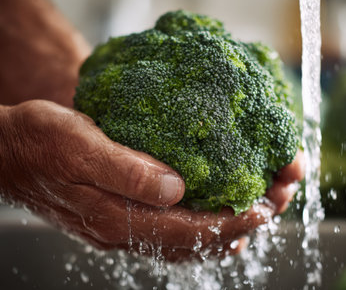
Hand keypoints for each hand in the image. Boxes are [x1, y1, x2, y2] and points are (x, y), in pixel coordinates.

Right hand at [0, 100, 303, 260]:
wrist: (12, 152)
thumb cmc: (41, 142)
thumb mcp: (79, 145)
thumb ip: (126, 170)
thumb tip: (176, 188)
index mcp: (119, 218)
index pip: (188, 231)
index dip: (232, 220)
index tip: (266, 207)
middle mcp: (128, 230)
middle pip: (197, 240)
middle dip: (243, 223)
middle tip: (279, 200)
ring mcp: (128, 227)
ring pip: (191, 239)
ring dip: (230, 224)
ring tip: (264, 205)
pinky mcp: (127, 216)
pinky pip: (176, 231)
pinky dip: (206, 224)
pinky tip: (222, 212)